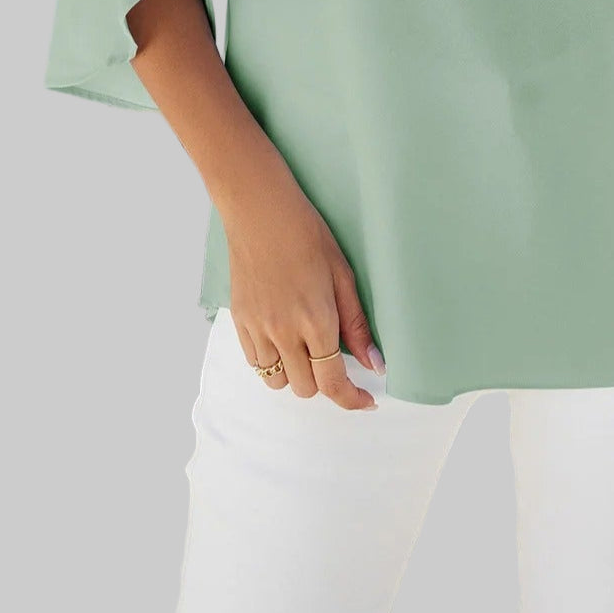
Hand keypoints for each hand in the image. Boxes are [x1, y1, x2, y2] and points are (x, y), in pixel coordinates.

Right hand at [221, 153, 384, 411]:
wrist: (260, 212)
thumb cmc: (307, 234)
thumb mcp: (343, 274)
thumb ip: (356, 324)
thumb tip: (374, 363)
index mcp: (315, 320)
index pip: (333, 382)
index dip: (352, 399)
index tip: (365, 401)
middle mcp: (283, 332)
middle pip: (306, 388)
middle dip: (326, 382)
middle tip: (335, 358)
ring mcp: (257, 329)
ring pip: (278, 382)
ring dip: (297, 374)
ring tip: (306, 347)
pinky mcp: (239, 322)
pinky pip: (256, 364)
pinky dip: (272, 363)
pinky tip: (283, 339)